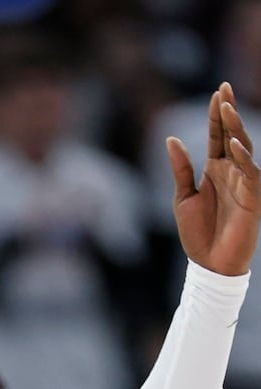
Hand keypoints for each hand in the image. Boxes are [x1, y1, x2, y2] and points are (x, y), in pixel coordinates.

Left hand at [170, 81, 260, 275]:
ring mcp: (243, 183)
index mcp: (214, 170)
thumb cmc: (197, 233)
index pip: (217, 136)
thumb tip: (171, 139)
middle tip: (223, 89)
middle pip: (231, 135)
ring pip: (243, 148)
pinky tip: (234, 144)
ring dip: (235, 129)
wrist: (208, 264)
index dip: (217, 114)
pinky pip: (250, 173)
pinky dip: (243, 158)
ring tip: (226, 108)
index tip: (217, 91)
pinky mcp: (251, 198)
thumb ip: (181, 169)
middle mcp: (231, 172)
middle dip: (227, 112)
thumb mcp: (182, 198)